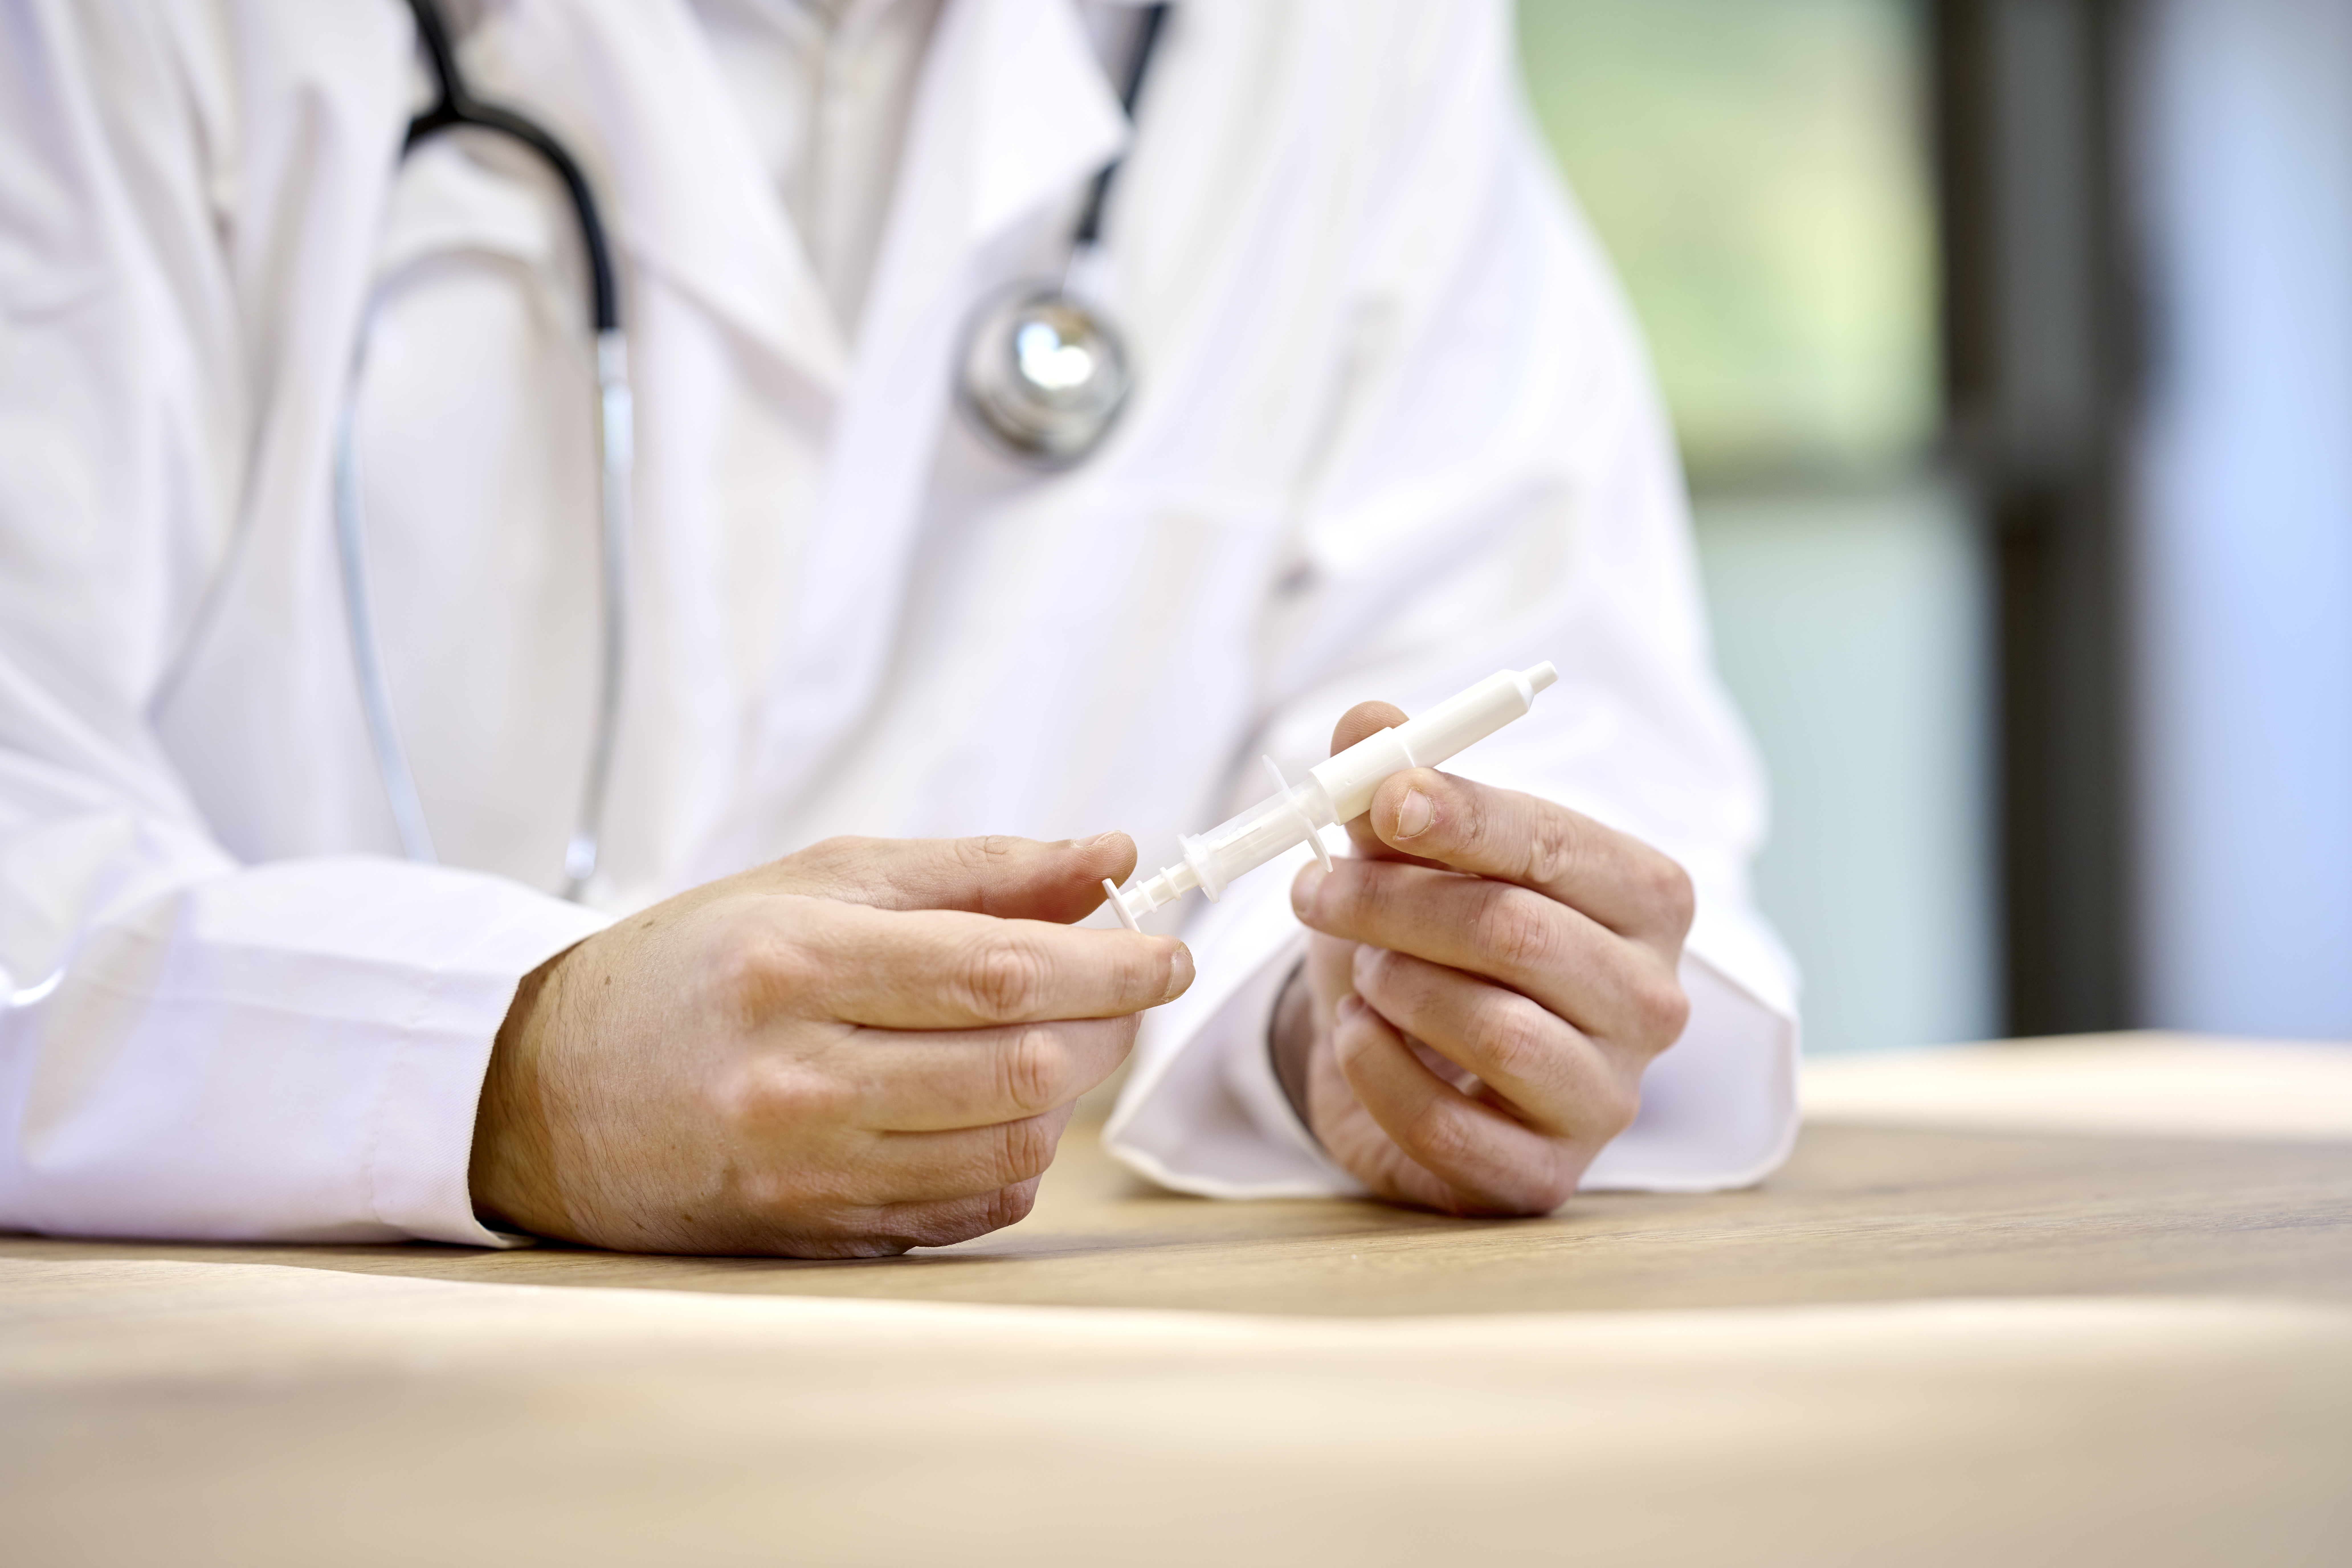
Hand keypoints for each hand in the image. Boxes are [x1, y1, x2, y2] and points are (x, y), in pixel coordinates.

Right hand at [470, 834, 1189, 1256]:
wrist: (550, 1086)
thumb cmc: (700, 964)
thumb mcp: (823, 882)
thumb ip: (977, 871)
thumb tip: (1109, 852)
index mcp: (797, 962)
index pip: (1002, 973)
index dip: (1111, 965)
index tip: (1168, 951)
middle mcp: (798, 1073)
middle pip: (1020, 1066)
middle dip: (1106, 1029)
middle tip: (1121, 994)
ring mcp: (804, 1167)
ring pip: (1008, 1146)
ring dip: (1067, 1096)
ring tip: (1055, 1046)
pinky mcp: (812, 1232)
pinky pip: (968, 1209)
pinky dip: (1016, 1159)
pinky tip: (996, 1112)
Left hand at [1273, 703, 1692, 1214]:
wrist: (1404, 1062)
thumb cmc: (1427, 943)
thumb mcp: (1405, 857)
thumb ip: (1391, 787)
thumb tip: (1365, 720)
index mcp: (1645, 900)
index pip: (1555, 845)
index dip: (1461, 816)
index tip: (1381, 796)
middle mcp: (1651, 1000)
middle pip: (1518, 933)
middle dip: (1397, 903)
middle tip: (1314, 890)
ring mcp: (1608, 1097)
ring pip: (1496, 1030)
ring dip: (1395, 986)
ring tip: (1361, 970)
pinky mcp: (1546, 1177)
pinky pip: (1451, 1124)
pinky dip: (1378, 1071)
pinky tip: (1357, 1037)